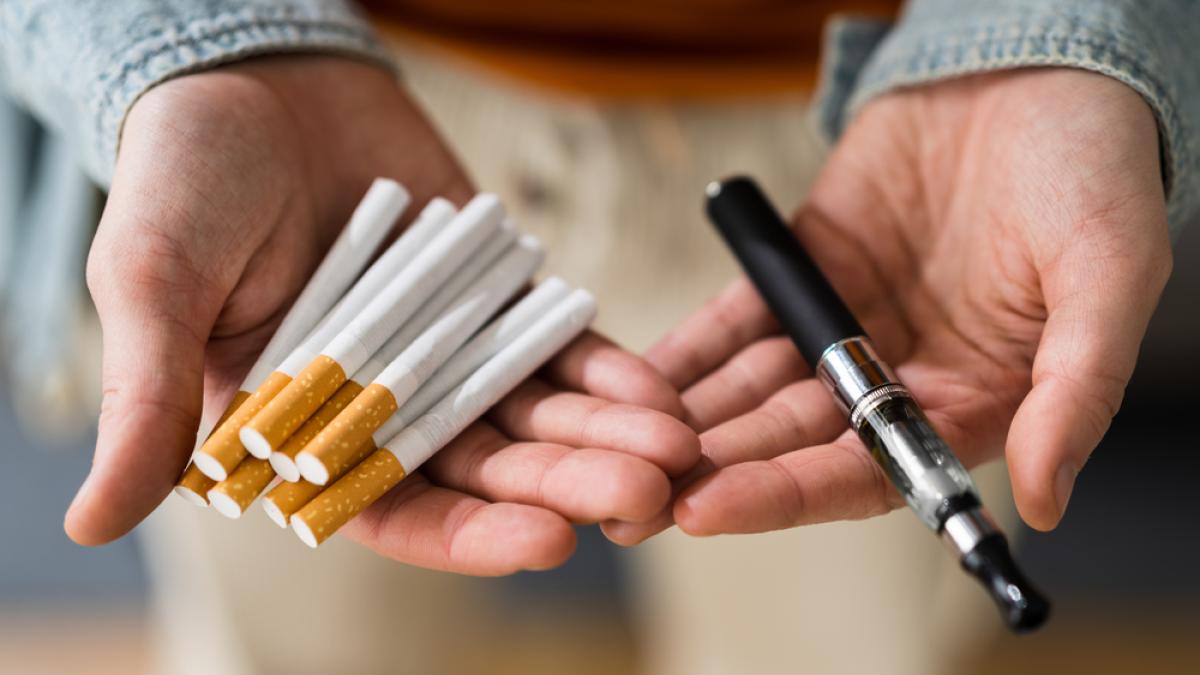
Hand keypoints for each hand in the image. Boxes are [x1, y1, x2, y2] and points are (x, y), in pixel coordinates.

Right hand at [66, 55, 697, 573]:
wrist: (261, 81)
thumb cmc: (187, 179)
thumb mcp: (152, 282)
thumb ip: (145, 399)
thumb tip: (91, 521)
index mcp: (302, 431)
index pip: (390, 509)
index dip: (469, 533)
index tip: (545, 540)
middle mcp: (384, 407)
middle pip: (487, 469)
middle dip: (566, 485)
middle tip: (643, 496)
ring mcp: (448, 354)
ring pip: (535, 416)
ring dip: (606, 437)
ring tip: (675, 449)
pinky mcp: (493, 302)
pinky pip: (556, 348)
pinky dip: (605, 369)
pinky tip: (658, 389)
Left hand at [616, 69, 1171, 542]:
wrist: (1035, 70)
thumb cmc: (1092, 170)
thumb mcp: (1109, 276)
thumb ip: (1078, 390)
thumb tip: (1045, 502)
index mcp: (970, 400)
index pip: (866, 471)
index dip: (787, 494)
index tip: (711, 511)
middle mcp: (896, 378)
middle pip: (791, 441)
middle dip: (713, 468)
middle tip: (630, 496)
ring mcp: (841, 327)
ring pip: (751, 388)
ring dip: (688, 420)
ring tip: (615, 447)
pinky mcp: (800, 273)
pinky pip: (734, 320)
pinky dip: (687, 350)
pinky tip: (632, 379)